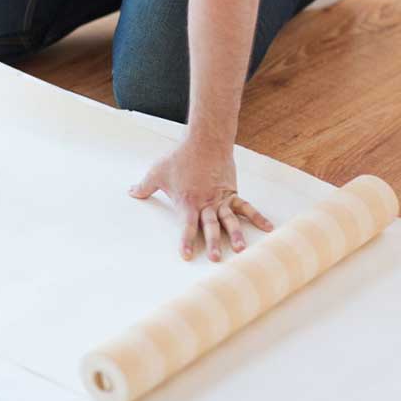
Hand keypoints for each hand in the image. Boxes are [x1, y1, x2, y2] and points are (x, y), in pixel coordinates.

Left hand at [129, 140, 272, 261]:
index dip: (186, 241)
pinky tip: (269, 228)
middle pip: (210, 226)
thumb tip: (131, 192)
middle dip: (213, 243)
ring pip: (229, 220)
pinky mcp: (232, 193)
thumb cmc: (180, 157)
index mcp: (188, 202)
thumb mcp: (157, 172)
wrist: (205, 141)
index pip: (187, 226)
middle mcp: (206, 203)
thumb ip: (144, 186)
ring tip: (241, 250)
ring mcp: (221, 199)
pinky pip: (246, 207)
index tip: (187, 255)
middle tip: (216, 259)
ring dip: (235, 235)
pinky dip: (257, 217)